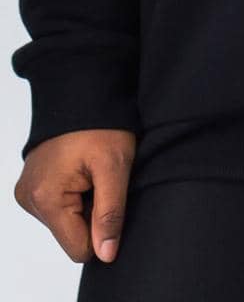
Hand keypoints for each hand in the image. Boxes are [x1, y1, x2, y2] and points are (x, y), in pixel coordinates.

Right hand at [13, 129, 135, 262]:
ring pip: (65, 221)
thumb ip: (110, 214)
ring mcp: (28, 191)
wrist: (83, 90)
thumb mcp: (115, 167)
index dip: (102, 230)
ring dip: (83, 202)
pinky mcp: (31, 184)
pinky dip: (74, 194)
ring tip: (91, 171)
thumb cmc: (101, 124)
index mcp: (46, 198)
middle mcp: (29, 198)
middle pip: (70, 234)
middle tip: (101, 179)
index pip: (78, 248)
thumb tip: (106, 254)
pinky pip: (57, 206)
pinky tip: (81, 170)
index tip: (109, 197)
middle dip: (91, 213)